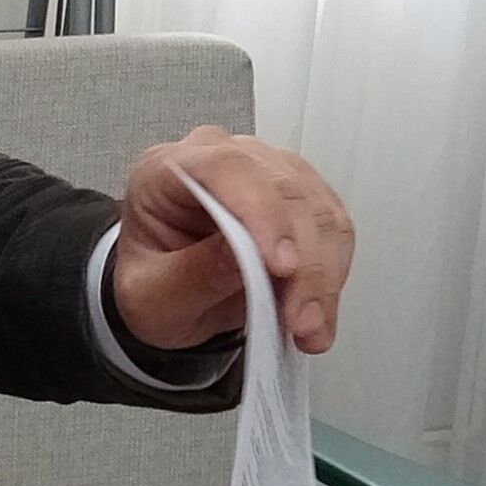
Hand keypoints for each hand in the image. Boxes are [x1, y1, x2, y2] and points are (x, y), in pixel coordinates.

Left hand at [106, 128, 352, 355]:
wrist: (170, 295)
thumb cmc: (152, 285)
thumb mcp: (151, 296)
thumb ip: (193, 274)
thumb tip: (243, 256)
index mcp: (166, 169)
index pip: (225, 168)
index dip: (261, 212)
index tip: (281, 264)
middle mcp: (222, 159)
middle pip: (284, 190)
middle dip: (302, 261)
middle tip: (300, 318)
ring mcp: (267, 174)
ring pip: (319, 211)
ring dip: (322, 275)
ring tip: (308, 326)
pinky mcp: (300, 200)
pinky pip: (334, 230)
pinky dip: (331, 277)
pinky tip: (316, 312)